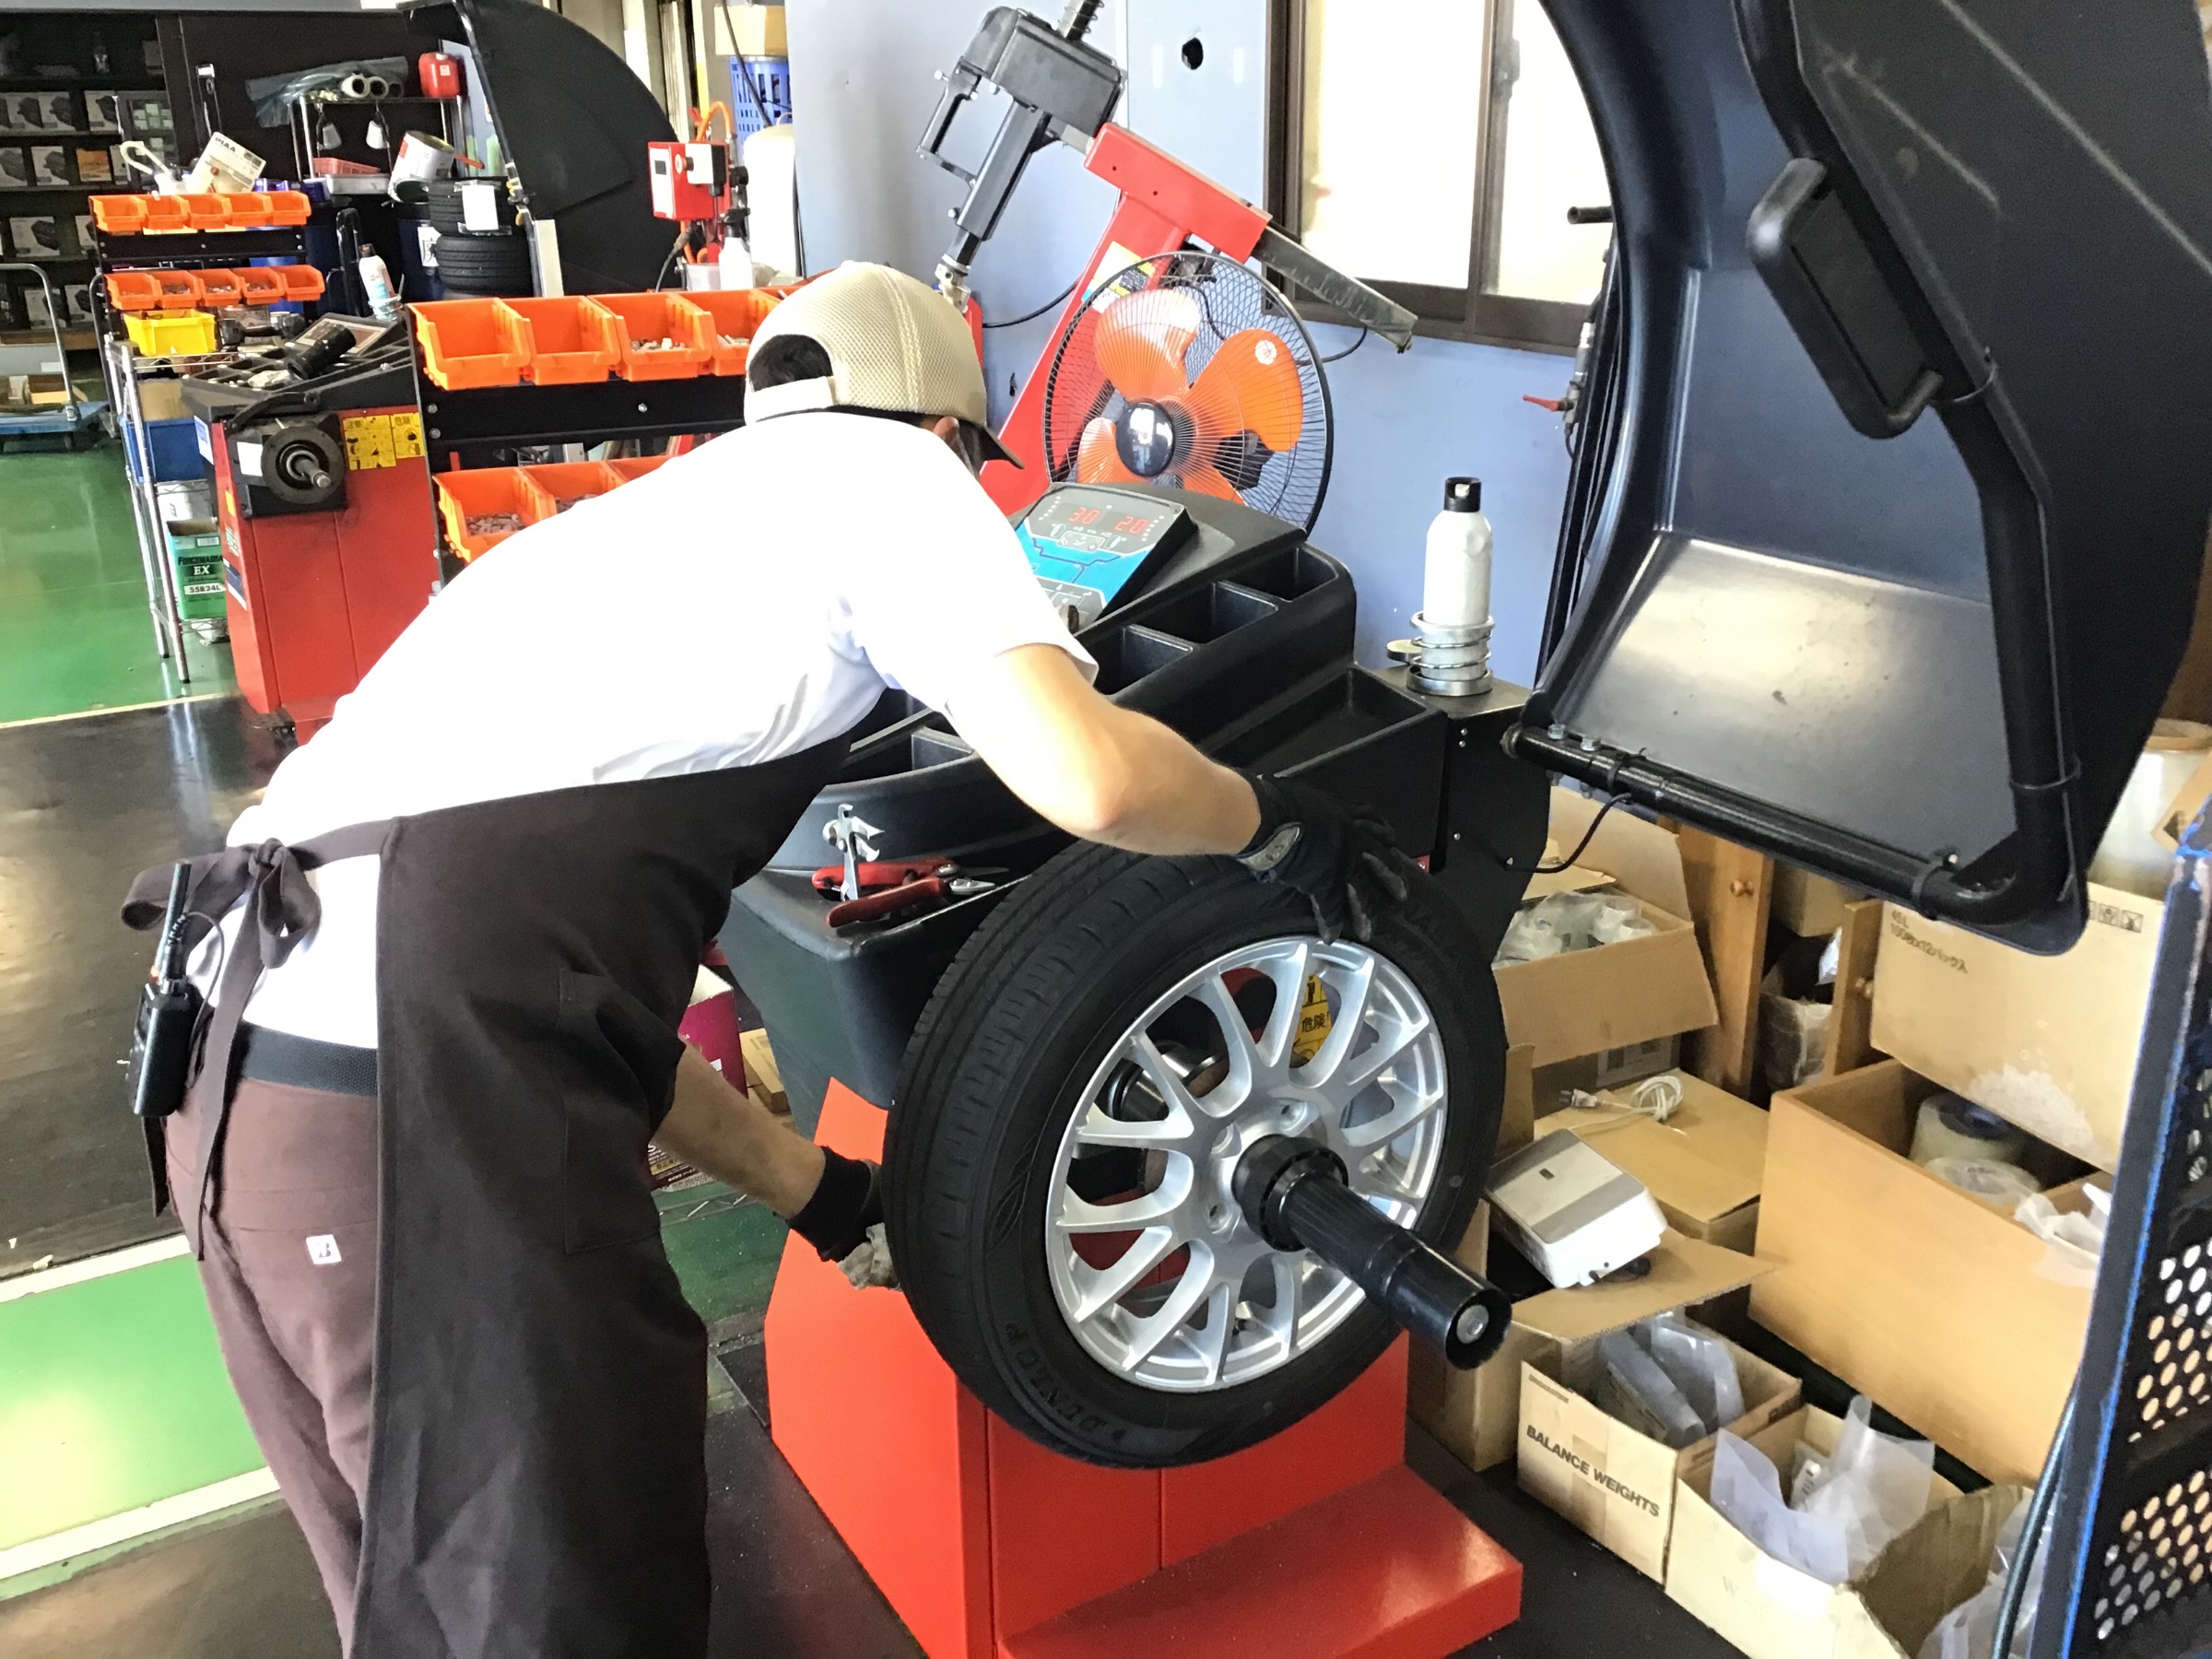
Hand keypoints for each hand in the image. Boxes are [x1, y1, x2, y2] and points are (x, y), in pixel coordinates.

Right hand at [1234, 774, 1415, 942]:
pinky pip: (1330, 908)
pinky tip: (1330, 935)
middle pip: (1382, 861)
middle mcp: (1350, 839)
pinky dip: (1330, 923)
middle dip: (1393, 878)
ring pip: (1363, 891)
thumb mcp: (1306, 798)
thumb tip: (1305, 809)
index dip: (1384, 834)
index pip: (1373, 823)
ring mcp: (1339, 863)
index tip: (1391, 841)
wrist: (1265, 815)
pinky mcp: (1322, 883)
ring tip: (1370, 928)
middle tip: (1402, 893)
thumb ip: (1314, 809)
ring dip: (1367, 912)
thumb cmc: (1278, 800)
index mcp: (1344, 815)